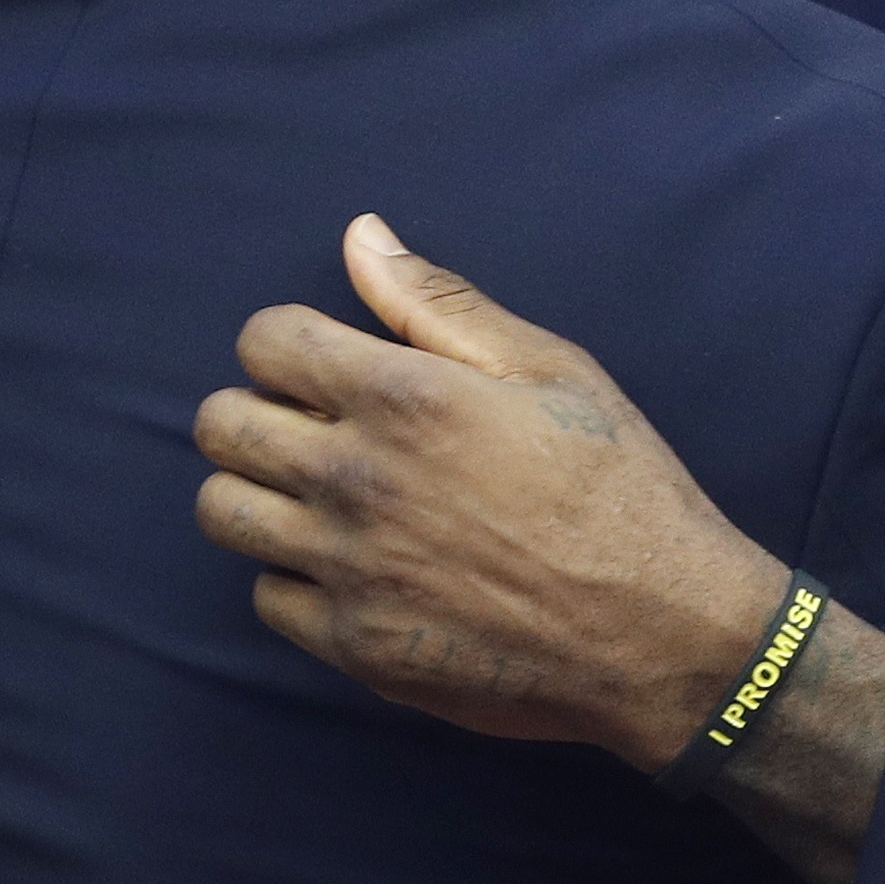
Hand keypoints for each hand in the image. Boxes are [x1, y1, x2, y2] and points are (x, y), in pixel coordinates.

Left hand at [193, 216, 784, 769]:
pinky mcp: (356, 646)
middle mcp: (357, 480)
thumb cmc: (620, 489)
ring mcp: (349, 569)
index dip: (290, 342)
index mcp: (404, 398)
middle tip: (313, 427)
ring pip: (223, 513)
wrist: (663, 634)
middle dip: (258, 410)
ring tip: (319, 495)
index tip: (326, 364)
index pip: (263, 341)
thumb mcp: (551, 370)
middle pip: (221, 426)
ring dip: (259, 491)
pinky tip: (354, 565)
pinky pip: (267, 597)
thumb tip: (360, 237)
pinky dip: (295, 576)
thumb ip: (439, 303)